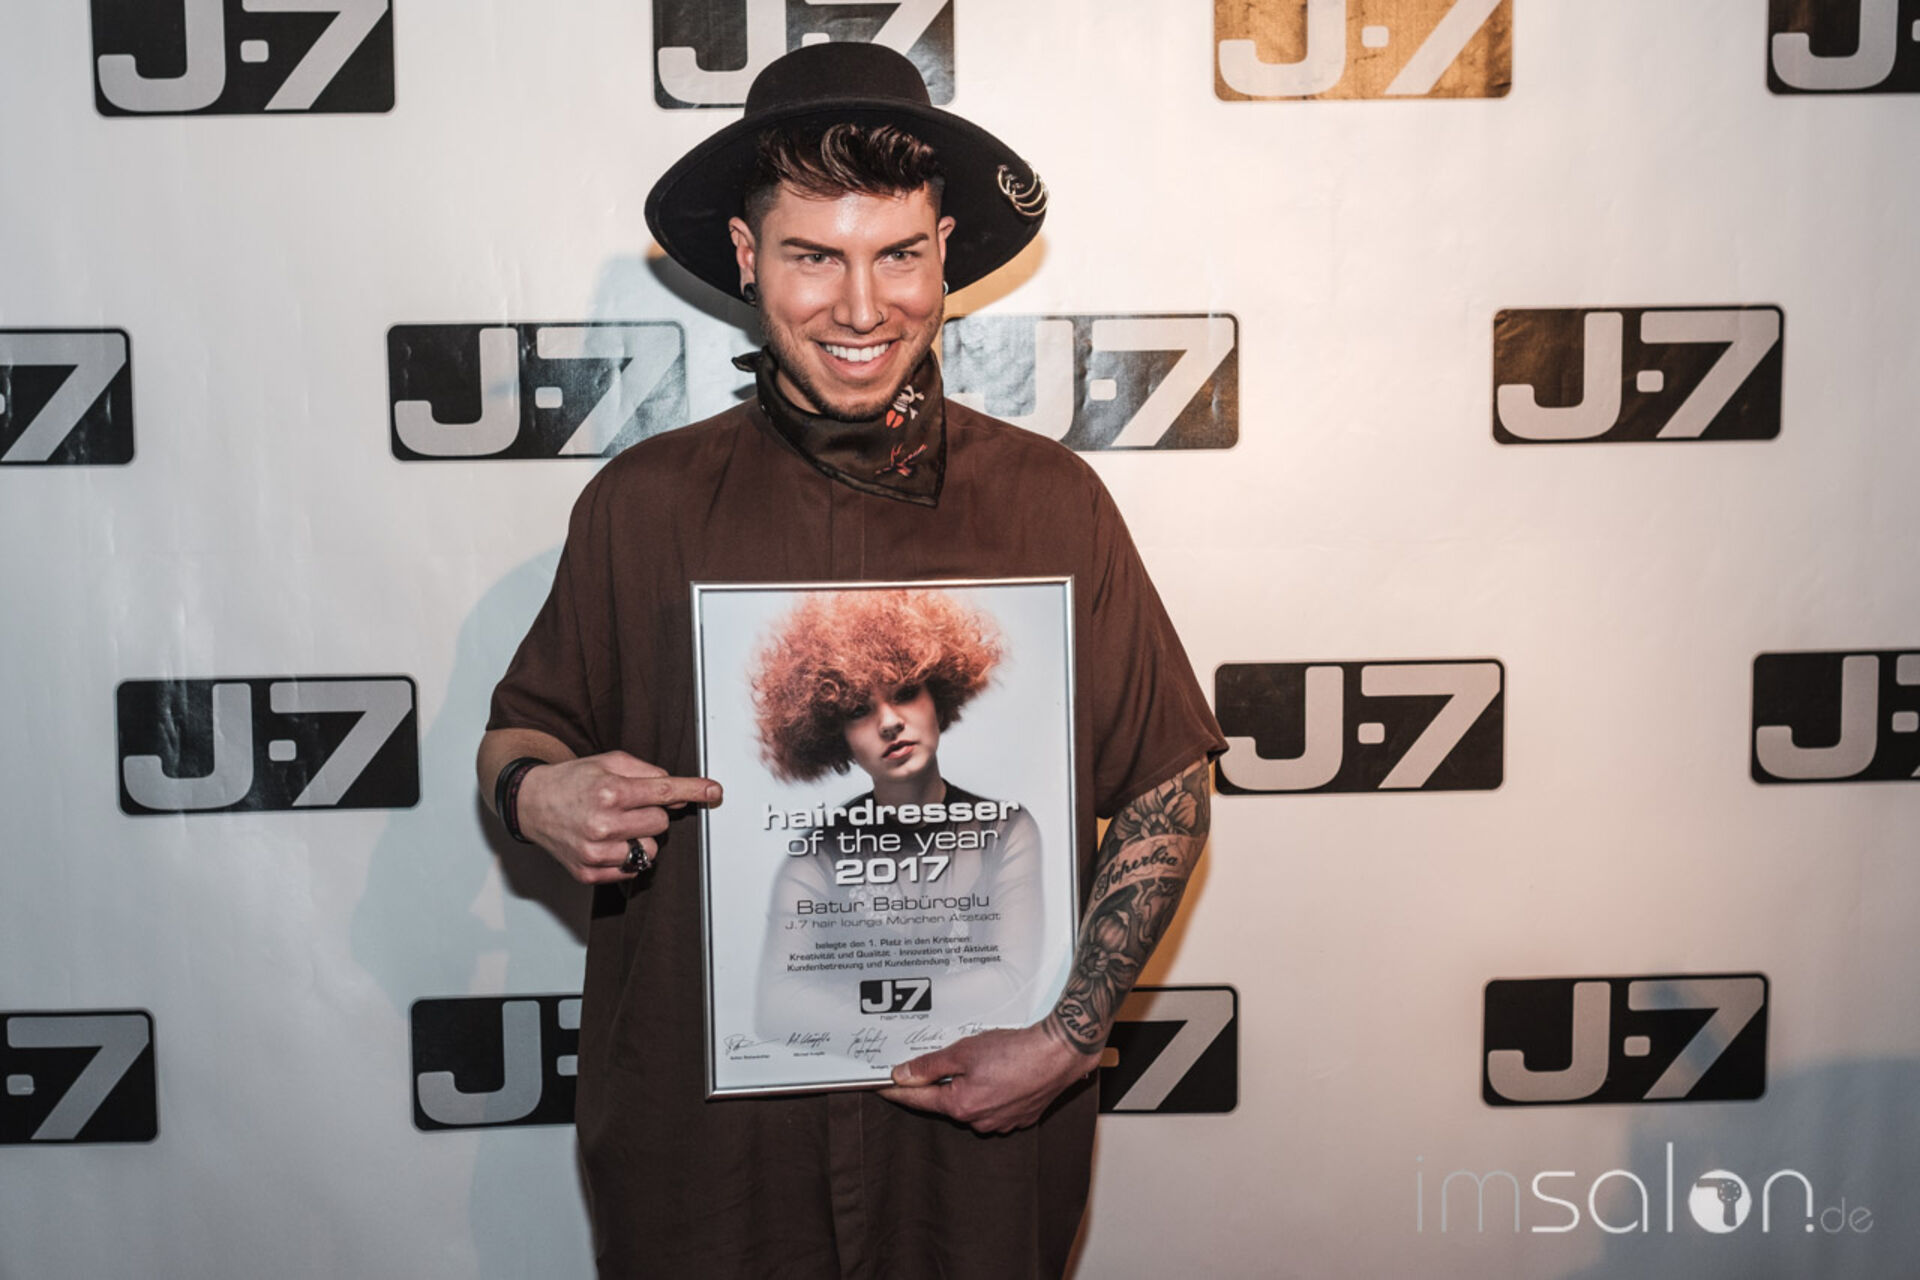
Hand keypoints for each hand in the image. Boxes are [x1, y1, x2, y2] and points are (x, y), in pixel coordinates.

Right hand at [515, 751, 720, 883]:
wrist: (531, 802)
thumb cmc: (572, 780)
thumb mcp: (608, 762)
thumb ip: (647, 773)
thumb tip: (678, 794)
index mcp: (610, 792)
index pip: (664, 793)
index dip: (693, 791)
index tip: (713, 792)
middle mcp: (602, 824)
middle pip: (660, 823)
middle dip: (651, 813)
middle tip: (628, 806)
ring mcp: (595, 852)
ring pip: (649, 850)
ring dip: (641, 838)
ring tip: (616, 825)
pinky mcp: (588, 872)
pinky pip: (632, 869)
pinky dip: (627, 856)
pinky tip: (608, 841)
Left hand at [878, 1022, 1100, 1133]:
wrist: (1058, 1053)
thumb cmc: (1015, 1051)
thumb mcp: (964, 1051)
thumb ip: (930, 1065)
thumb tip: (903, 1075)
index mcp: (960, 1105)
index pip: (919, 1100)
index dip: (898, 1091)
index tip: (882, 1088)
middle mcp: (979, 1121)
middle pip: (947, 1101)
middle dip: (943, 1082)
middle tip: (948, 1059)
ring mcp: (1002, 1122)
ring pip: (973, 1103)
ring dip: (971, 1086)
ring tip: (986, 1061)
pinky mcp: (1021, 1117)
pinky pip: (996, 1106)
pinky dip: (993, 1091)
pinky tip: (1002, 1073)